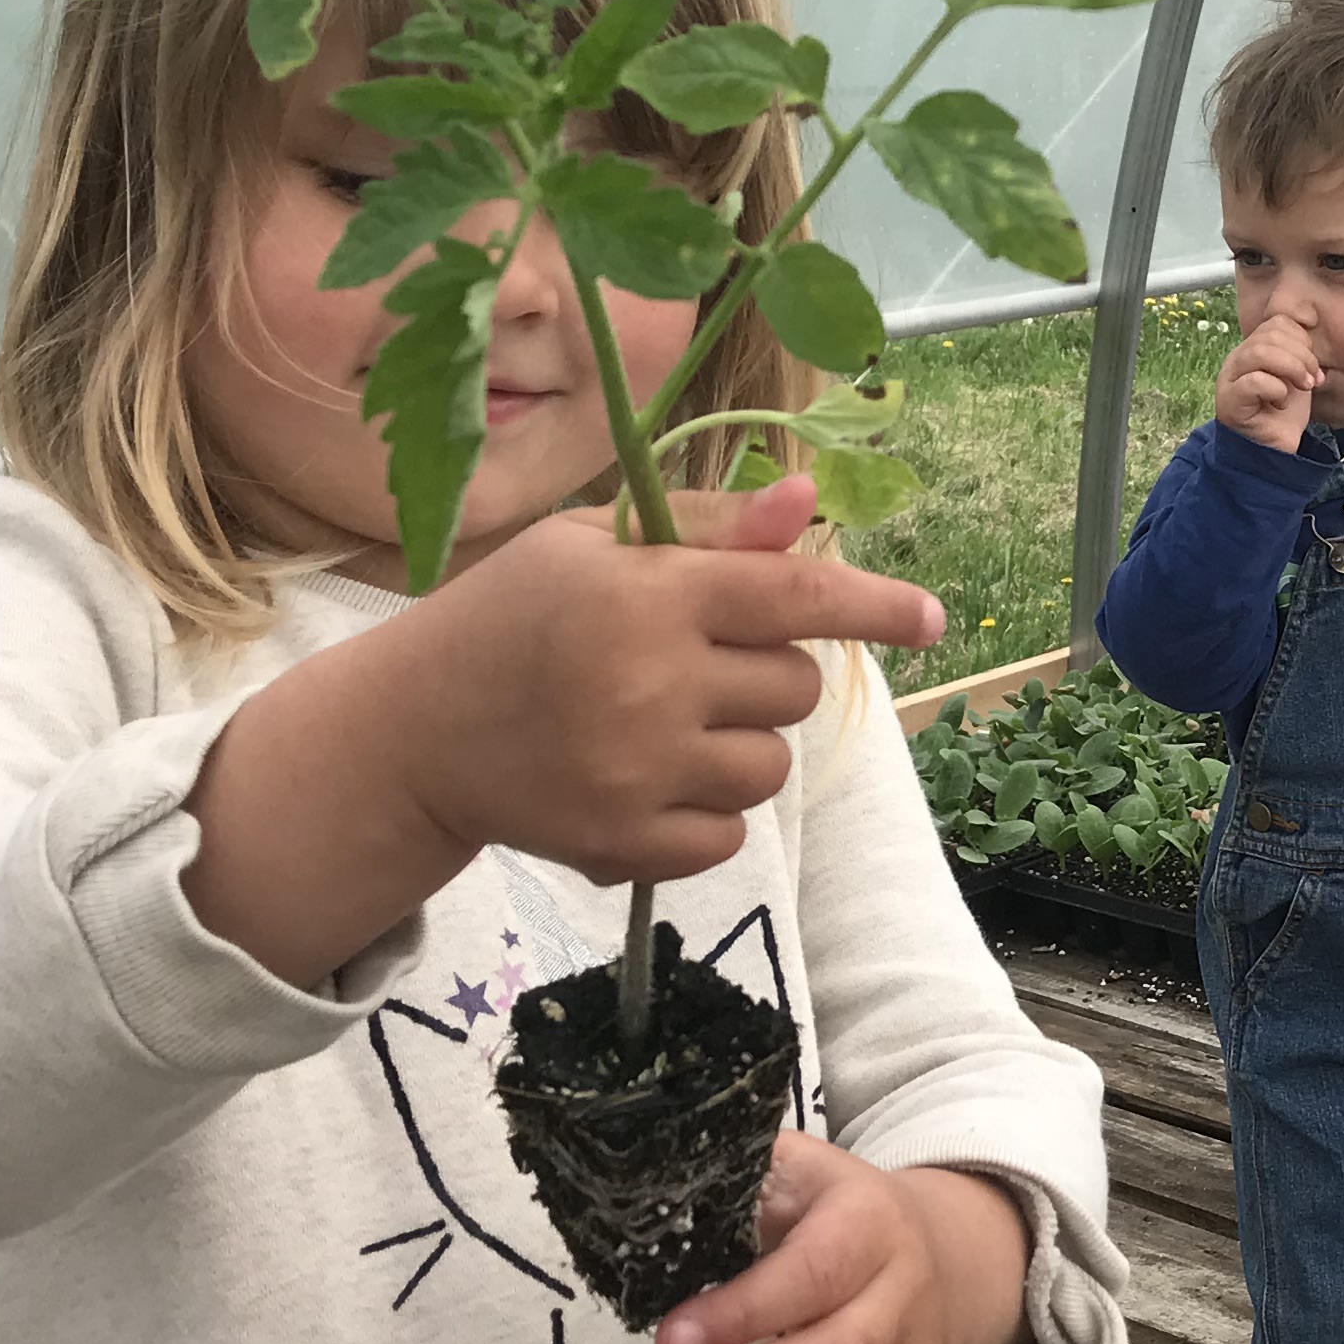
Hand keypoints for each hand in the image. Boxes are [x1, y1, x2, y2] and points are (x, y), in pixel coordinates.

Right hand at [183, 475, 942, 985]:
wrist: (412, 732)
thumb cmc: (512, 617)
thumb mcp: (592, 545)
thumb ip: (708, 529)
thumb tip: (807, 499)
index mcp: (648, 593)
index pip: (797, 596)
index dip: (876, 606)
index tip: (931, 618)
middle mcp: (652, 682)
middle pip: (795, 687)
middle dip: (768, 673)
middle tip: (696, 663)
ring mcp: (639, 771)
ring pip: (770, 766)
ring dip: (739, 745)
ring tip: (664, 724)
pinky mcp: (624, 844)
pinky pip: (730, 834)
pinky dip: (707, 812)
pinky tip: (647, 779)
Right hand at [1215, 322, 1326, 452]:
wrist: (1273, 452)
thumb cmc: (1284, 414)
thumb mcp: (1297, 376)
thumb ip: (1298, 351)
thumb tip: (1309, 324)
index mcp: (1253, 348)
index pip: (1277, 322)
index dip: (1302, 340)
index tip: (1315, 369)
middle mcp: (1237, 359)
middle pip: (1270, 334)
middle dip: (1301, 356)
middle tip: (1311, 381)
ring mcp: (1230, 378)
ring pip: (1260, 352)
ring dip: (1292, 369)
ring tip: (1303, 388)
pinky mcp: (1229, 400)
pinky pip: (1255, 380)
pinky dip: (1277, 390)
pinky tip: (1282, 404)